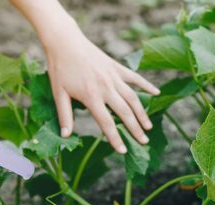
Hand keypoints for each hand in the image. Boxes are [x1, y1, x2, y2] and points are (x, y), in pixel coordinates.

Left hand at [44, 25, 159, 153]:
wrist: (65, 42)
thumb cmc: (60, 69)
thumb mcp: (58, 94)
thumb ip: (64, 116)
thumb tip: (66, 136)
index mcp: (91, 97)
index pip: (106, 123)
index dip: (115, 139)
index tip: (123, 151)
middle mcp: (106, 88)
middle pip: (125, 113)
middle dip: (135, 129)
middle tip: (144, 142)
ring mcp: (113, 77)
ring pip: (133, 98)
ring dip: (142, 113)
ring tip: (149, 127)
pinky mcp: (117, 67)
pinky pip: (135, 78)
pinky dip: (146, 85)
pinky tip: (156, 94)